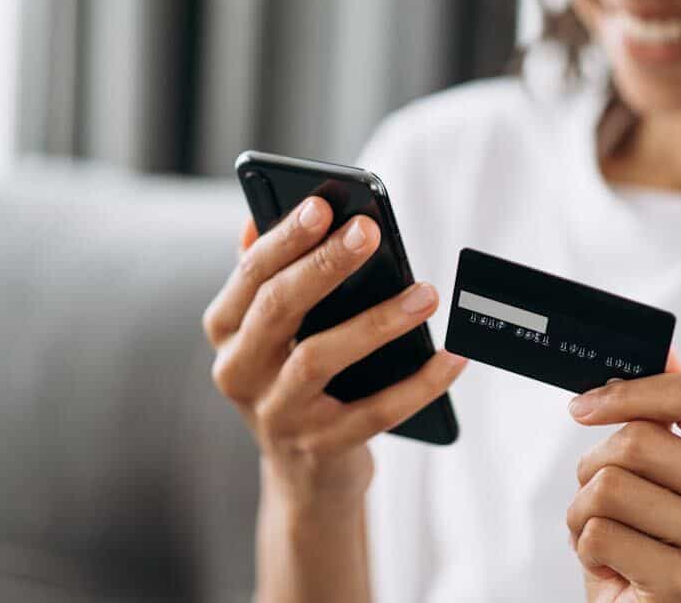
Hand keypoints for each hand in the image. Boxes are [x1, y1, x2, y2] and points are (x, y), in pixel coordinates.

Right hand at [202, 197, 467, 513]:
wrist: (305, 475)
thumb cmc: (292, 377)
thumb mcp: (270, 331)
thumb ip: (265, 276)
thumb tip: (259, 215)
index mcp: (226, 330)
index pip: (250, 273)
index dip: (285, 238)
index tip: (322, 205)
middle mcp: (238, 372)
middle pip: (278, 308)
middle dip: (325, 265)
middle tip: (369, 231)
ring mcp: (277, 415)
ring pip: (321, 357)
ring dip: (377, 320)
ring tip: (426, 293)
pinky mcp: (321, 449)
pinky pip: (376, 412)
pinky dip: (420, 383)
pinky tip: (453, 356)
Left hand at [566, 361, 680, 602]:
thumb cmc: (650, 531)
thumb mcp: (661, 465)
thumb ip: (665, 406)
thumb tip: (664, 345)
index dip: (627, 392)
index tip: (583, 406)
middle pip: (638, 442)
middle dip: (594, 466)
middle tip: (602, 495)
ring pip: (609, 488)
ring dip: (583, 510)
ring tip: (609, 532)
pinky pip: (599, 535)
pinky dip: (585, 548)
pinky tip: (613, 564)